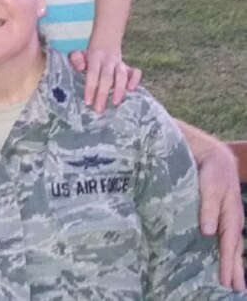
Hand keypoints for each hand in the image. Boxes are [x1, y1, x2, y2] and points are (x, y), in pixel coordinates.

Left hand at [68, 48, 141, 112]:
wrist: (106, 41)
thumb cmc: (90, 55)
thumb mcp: (79, 54)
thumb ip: (75, 58)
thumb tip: (80, 67)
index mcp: (95, 57)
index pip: (93, 73)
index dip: (90, 88)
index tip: (88, 102)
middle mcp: (109, 60)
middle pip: (107, 77)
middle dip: (103, 94)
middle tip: (98, 109)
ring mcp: (120, 64)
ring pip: (122, 75)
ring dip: (119, 89)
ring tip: (115, 103)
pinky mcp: (129, 68)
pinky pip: (136, 72)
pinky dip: (135, 80)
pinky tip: (131, 90)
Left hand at [198, 143, 245, 289]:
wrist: (217, 158)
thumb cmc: (211, 171)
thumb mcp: (209, 186)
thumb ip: (208, 208)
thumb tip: (208, 232)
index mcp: (231, 215)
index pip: (229, 243)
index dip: (228, 263)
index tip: (226, 282)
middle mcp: (233, 219)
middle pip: (235, 248)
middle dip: (235, 269)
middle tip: (236, 290)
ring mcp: (230, 218)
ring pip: (234, 245)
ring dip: (234, 263)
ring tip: (236, 282)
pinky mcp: (224, 215)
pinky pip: (229, 237)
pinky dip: (230, 250)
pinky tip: (226, 258)